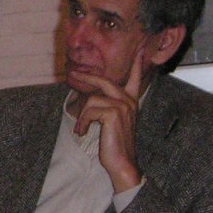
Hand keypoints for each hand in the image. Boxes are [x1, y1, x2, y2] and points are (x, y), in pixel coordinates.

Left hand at [73, 50, 146, 192]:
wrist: (122, 162)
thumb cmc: (115, 145)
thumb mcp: (112, 123)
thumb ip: (107, 108)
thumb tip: (92, 99)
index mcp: (131, 102)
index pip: (135, 78)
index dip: (136, 63)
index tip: (139, 49)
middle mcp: (128, 101)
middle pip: (104, 81)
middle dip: (87, 77)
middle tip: (73, 74)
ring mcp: (122, 106)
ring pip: (91, 100)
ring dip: (81, 117)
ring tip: (81, 130)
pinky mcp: (113, 114)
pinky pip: (89, 110)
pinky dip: (82, 123)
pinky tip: (82, 133)